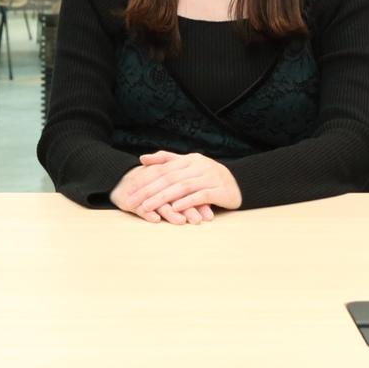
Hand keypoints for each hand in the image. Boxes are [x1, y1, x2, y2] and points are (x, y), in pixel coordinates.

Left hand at [119, 151, 240, 221]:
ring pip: (182, 187)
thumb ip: (166, 159)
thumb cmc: (208, 175)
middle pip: (169, 178)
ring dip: (163, 198)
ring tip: (147, 207)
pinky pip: (201, 195)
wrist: (239, 183)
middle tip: (132, 202)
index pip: (163, 169)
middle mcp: (199, 166)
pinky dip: (187, 201)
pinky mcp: (220, 190)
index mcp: (189, 159)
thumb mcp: (188, 164)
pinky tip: (175, 208)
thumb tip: (142, 158)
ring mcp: (210, 177)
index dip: (145, 180)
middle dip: (148, 191)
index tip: (129, 190)